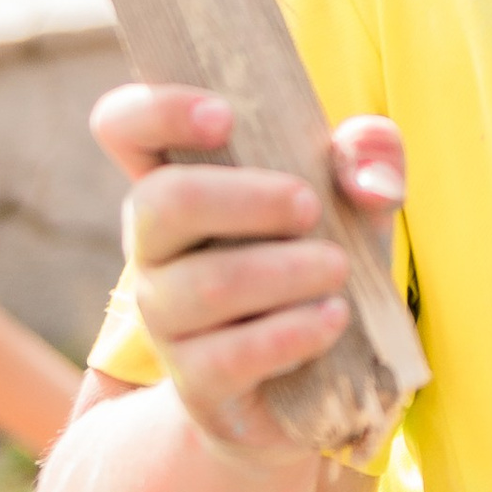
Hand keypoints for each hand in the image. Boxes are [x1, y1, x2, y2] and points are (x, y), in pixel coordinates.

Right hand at [90, 84, 406, 467]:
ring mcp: (167, 318)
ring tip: (338, 268)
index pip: (122, 125)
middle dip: (243, 197)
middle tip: (310, 206)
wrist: (317, 381)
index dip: (157, 108)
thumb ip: (368, 159)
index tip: (225, 116)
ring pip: (204, 284)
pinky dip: (291, 332)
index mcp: (178, 180)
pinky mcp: (198, 383)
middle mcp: (154, 247)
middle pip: (160, 202)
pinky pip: (231, 356)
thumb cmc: (319, 258)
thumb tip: (369, 179)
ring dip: (283, 270)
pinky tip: (333, 318)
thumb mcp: (352, 199)